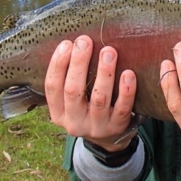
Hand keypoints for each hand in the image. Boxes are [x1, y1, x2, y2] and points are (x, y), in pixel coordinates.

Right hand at [45, 35, 137, 151]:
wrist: (109, 139)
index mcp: (58, 113)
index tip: (66, 43)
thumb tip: (76, 42)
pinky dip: (126, 91)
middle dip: (79, 63)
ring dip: (104, 73)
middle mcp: (74, 122)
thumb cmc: (88, 107)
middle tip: (85, 41)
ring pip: (99, 99)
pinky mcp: (117, 127)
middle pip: (73, 91)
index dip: (58, 64)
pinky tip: (128, 74)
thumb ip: (71, 77)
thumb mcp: (73, 99)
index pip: (52, 87)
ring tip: (108, 51)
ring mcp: (96, 127)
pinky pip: (122, 108)